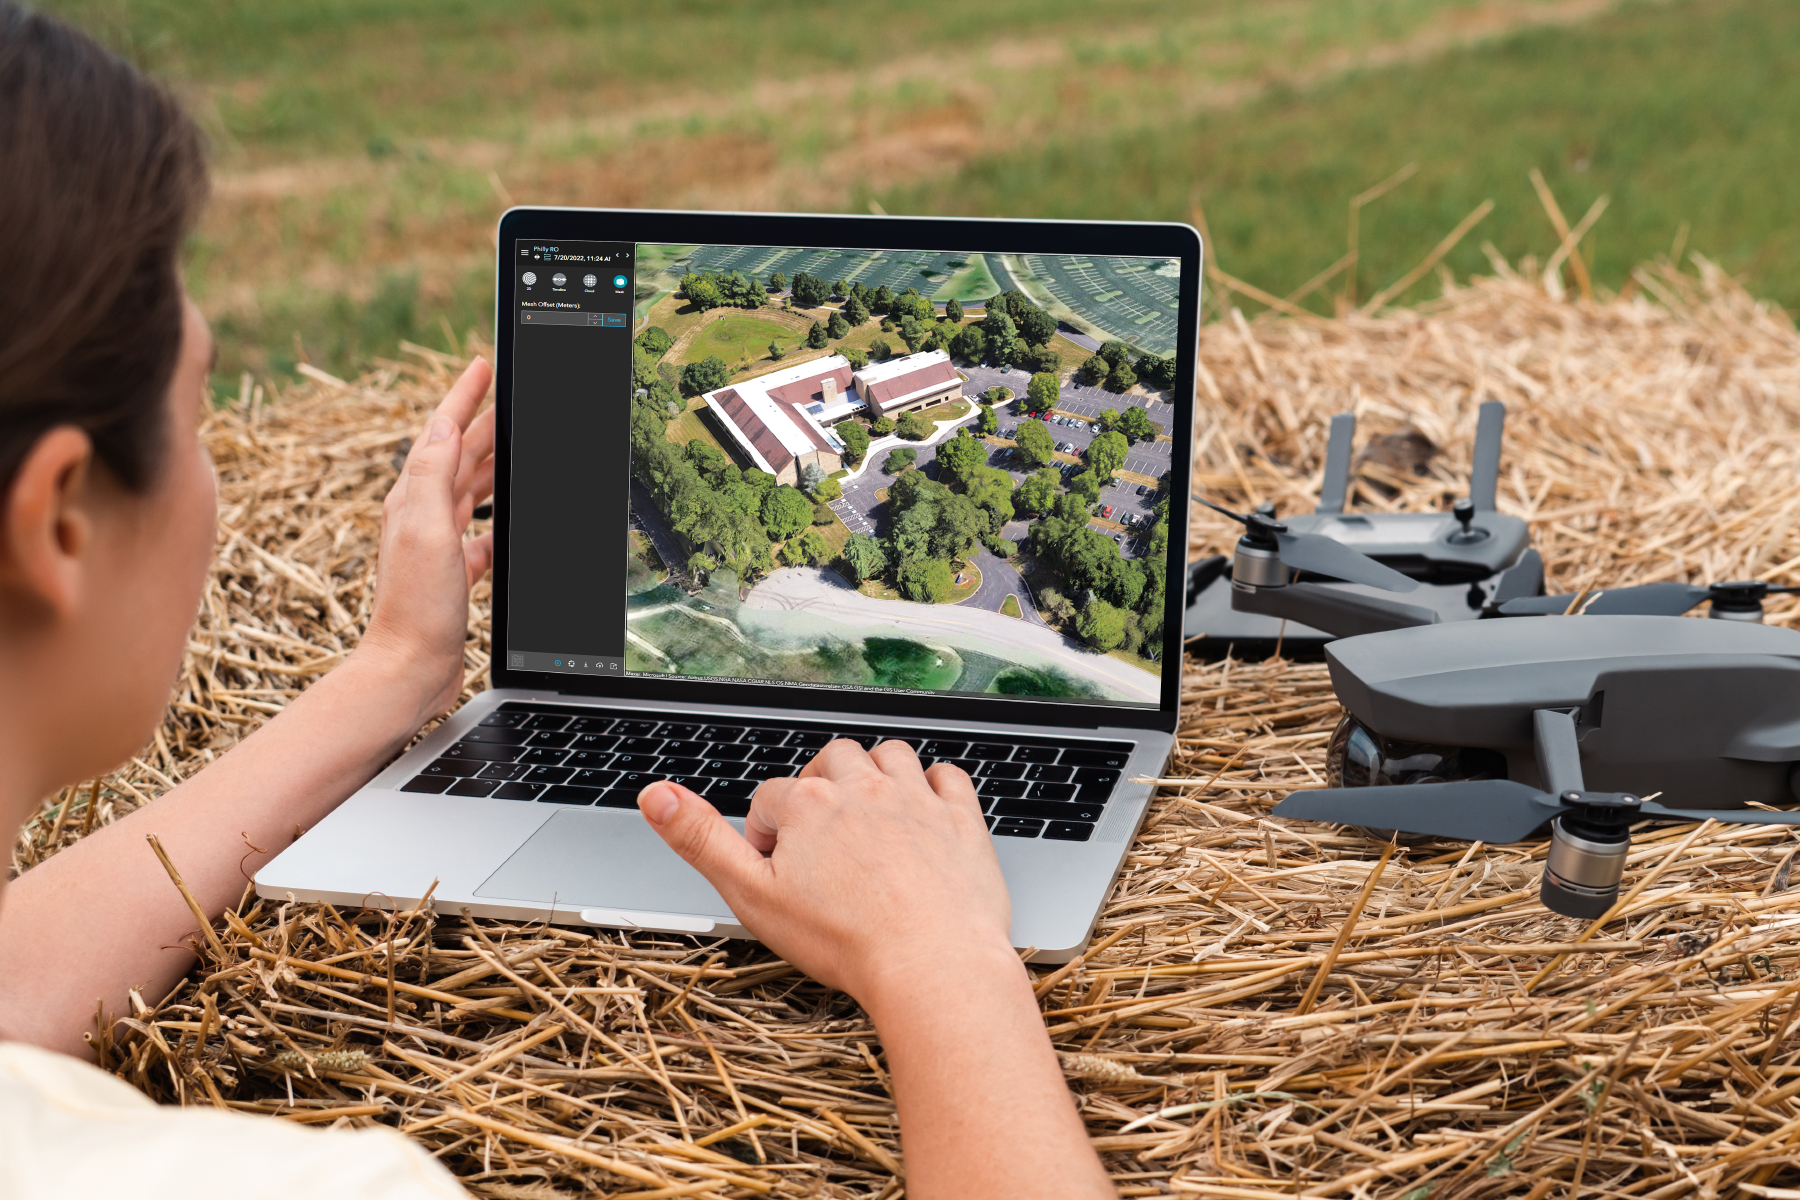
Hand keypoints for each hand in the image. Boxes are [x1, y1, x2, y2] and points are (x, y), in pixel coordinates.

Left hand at [357, 358, 495, 722]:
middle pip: (461, 457)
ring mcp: (438, 546)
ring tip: (516, 445)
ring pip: (473, 492)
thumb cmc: (415, 606)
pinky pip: (483, 535)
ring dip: (493, 465)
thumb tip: (442, 425)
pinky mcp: (455, 575)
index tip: (482, 367)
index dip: (463, 397)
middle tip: (509, 397)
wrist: (410, 668)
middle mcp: (422, 518)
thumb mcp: (425, 529)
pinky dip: (500, 520)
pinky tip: (513, 521)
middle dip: (485, 423)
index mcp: (414, 499)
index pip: (443, 434)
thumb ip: (433, 475)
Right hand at [636, 741, 1015, 1005]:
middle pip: (831, 761)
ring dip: (875, 773)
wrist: (932, 964)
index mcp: (809, 804)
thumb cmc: (846, 941)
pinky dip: (934, 784)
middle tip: (819, 834)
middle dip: (820, 787)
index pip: (771, 797)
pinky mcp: (961, 819)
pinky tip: (924, 809)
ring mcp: (916, 799)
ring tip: (867, 813)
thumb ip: (701, 841)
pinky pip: (947, 776)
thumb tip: (655, 796)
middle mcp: (863, 787)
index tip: (775, 868)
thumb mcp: (752, 896)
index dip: (766, 831)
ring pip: (889, 755)